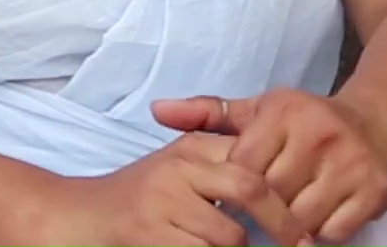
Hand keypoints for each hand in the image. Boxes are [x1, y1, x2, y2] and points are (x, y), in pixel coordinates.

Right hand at [40, 131, 311, 246]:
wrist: (77, 218)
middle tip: (304, 244)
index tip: (310, 209)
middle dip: (284, 222)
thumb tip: (280, 175)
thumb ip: (218, 162)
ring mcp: (162, 203)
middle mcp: (178, 169)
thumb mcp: (175, 167)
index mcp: (190, 149)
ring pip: (229, 234)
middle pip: (251, 188)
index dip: (286, 183)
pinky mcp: (150, 234)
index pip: (253, 155)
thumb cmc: (136, 198)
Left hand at [151, 89, 386, 242]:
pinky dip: (320, 234)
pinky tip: (314, 221)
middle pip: (271, 197)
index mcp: (284, 112)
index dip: (233, 189)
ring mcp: (350, 163)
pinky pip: (333, 231)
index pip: (243, 167)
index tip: (230, 198)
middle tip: (253, 218)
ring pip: (301, 218)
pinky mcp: (374, 190)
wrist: (378, 124)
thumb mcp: (258, 110)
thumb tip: (157, 110)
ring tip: (281, 222)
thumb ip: (206, 112)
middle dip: (259, 212)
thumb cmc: (305, 122)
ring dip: (288, 227)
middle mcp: (319, 133)